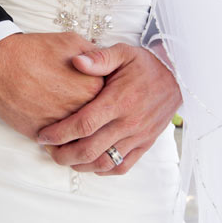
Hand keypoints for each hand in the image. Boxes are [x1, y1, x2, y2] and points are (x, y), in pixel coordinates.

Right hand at [0, 33, 103, 139]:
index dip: (106, 100)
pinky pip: (57, 145)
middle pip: (97, 122)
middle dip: (96, 122)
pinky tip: (59, 136)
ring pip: (78, 139)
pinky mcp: (41, 135)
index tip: (101, 98)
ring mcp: (61, 124)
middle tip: (87, 116)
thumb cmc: (32, 51)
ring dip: (79, 138)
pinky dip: (59, 143)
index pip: (110, 101)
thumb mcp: (71, 41)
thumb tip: (106, 65)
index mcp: (93, 87)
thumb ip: (95, 55)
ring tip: (77, 132)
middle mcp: (80, 109)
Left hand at [39, 43, 181, 174]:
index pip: (84, 125)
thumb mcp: (122, 53)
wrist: (179, 77)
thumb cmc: (144, 64)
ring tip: (63, 157)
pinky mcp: (146, 144)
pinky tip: (88, 162)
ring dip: (80, 164)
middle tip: (47, 150)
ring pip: (104, 162)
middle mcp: (129, 123)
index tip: (42, 135)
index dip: (59, 134)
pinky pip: (123, 166)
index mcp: (119, 101)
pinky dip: (102, 169)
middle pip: (90, 149)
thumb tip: (75, 60)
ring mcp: (139, 136)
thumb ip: (98, 58)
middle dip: (63, 154)